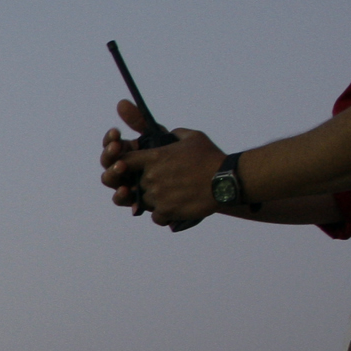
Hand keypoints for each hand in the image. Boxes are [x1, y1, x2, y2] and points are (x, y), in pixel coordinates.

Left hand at [100, 99, 221, 225]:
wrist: (226, 180)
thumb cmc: (211, 157)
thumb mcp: (193, 138)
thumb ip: (175, 134)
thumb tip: (169, 134)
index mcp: (154, 157)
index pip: (125, 161)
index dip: (125, 165)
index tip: (132, 169)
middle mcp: (151, 176)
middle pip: (136, 184)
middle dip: (147, 185)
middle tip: (166, 184)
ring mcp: (157, 195)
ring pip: (146, 201)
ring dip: (156, 200)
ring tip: (174, 196)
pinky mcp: (166, 210)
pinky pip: (156, 216)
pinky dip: (163, 215)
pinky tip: (173, 210)